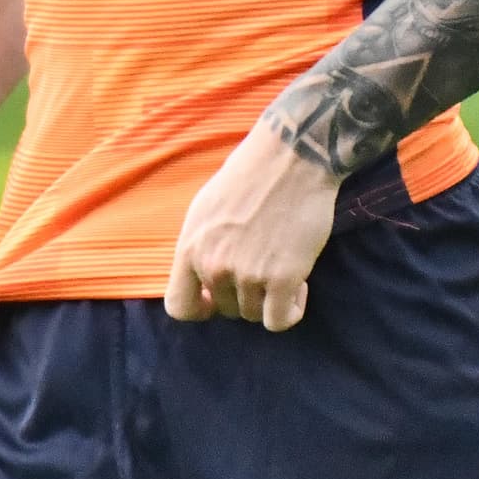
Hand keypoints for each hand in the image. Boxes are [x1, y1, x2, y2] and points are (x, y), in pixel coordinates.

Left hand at [164, 118, 337, 329]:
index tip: (217, 301)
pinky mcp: (282, 278)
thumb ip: (200, 246)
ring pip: (253, 315)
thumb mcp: (205, 209)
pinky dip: (290, 312)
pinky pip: (279, 321)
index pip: (179, 306)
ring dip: (271, 300)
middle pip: (226, 309)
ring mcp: (247, 274)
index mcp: (190, 248)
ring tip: (284, 268)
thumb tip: (203, 278)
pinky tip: (299, 288)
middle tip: (265, 266)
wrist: (292, 157)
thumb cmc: (252, 175)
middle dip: (245, 295)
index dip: (201, 310)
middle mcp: (213, 265)